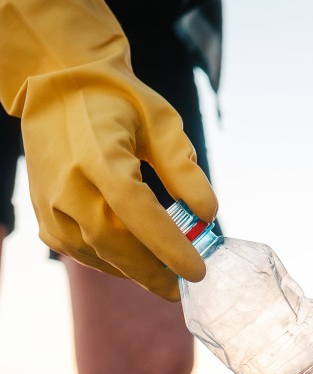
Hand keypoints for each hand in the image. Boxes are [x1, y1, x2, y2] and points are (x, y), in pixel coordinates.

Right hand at [21, 61, 217, 299]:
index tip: (197, 271)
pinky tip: (136, 262)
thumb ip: (183, 169)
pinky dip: (110, 261)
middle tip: (184, 287)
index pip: (135, 208)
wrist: (58, 86)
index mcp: (98, 154)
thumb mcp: (161, 122)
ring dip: (133, 269)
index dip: (167, 244)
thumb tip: (207, 215)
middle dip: (152, 271)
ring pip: (94, 251)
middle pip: (112, 240)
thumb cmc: (118, 101)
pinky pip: (78, 249)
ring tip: (166, 276)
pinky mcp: (43, 213)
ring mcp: (49, 200)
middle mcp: (67, 181)